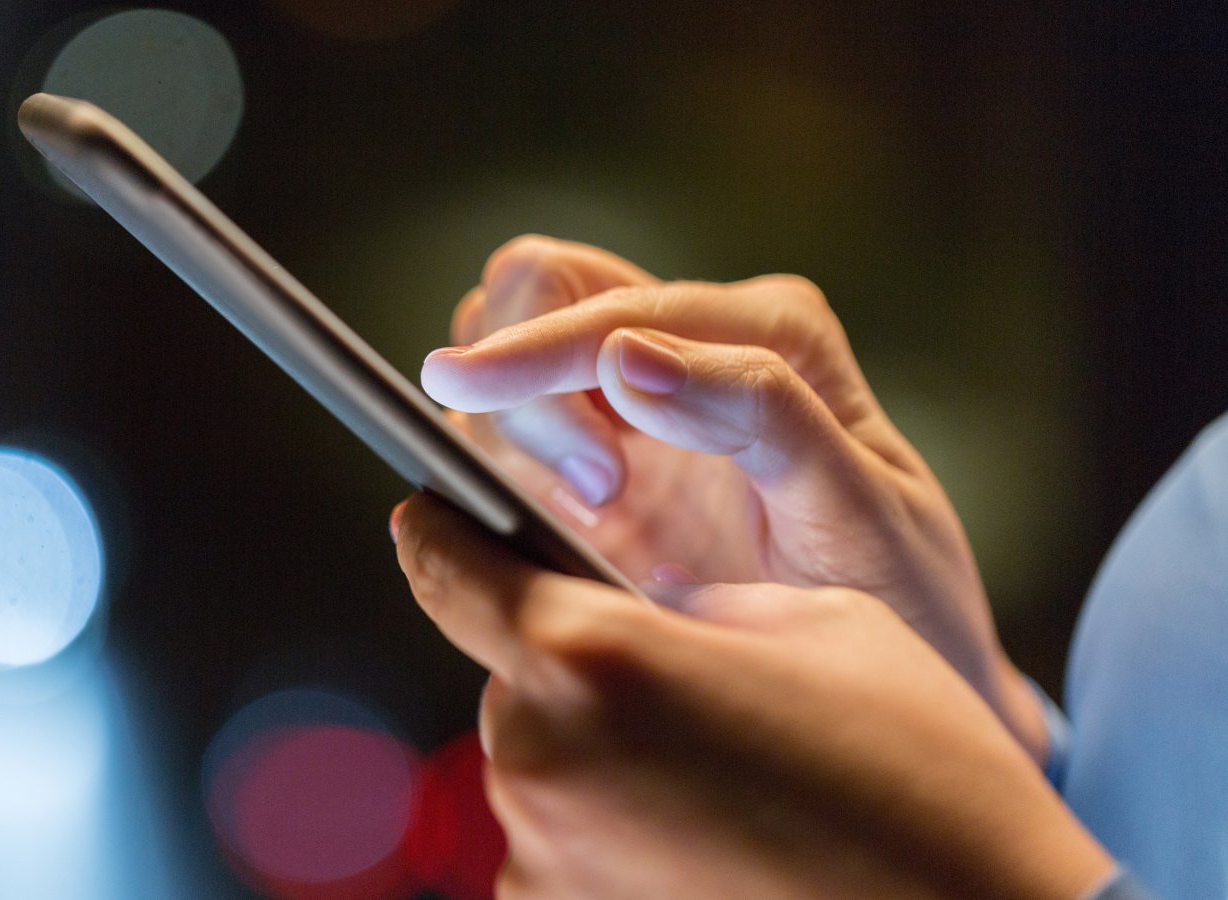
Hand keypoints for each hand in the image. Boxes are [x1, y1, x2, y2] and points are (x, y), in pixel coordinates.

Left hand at [393, 492, 1112, 899]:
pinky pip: (559, 847)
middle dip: (572, 665)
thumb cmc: (917, 773)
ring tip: (711, 773)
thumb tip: (632, 607)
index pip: (450, 565)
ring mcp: (542, 864)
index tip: (428, 514)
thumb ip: (685, 599)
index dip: (440, 530)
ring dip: (596, 754)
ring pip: (541, 764)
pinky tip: (704, 835)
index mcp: (595, 656)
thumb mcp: (811, 620)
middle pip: (513, 676)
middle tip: (672, 682)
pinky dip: (608, 831)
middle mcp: (543, 762)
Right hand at [421, 236, 1043, 756]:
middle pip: (541, 287)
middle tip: (591, 484)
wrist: (890, 691)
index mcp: (767, 331)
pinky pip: (504, 445)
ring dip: (509, 428)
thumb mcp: (858, 504)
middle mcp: (694, 350)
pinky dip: (495, 474)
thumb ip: (760, 412)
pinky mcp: (599, 476)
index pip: (612, 302)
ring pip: (508, 358)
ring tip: (597, 513)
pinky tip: (555, 532)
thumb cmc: (899, 597)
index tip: (480, 397)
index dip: (539, 351)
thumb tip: (624, 356)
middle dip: (522, 370)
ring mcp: (638, 412)